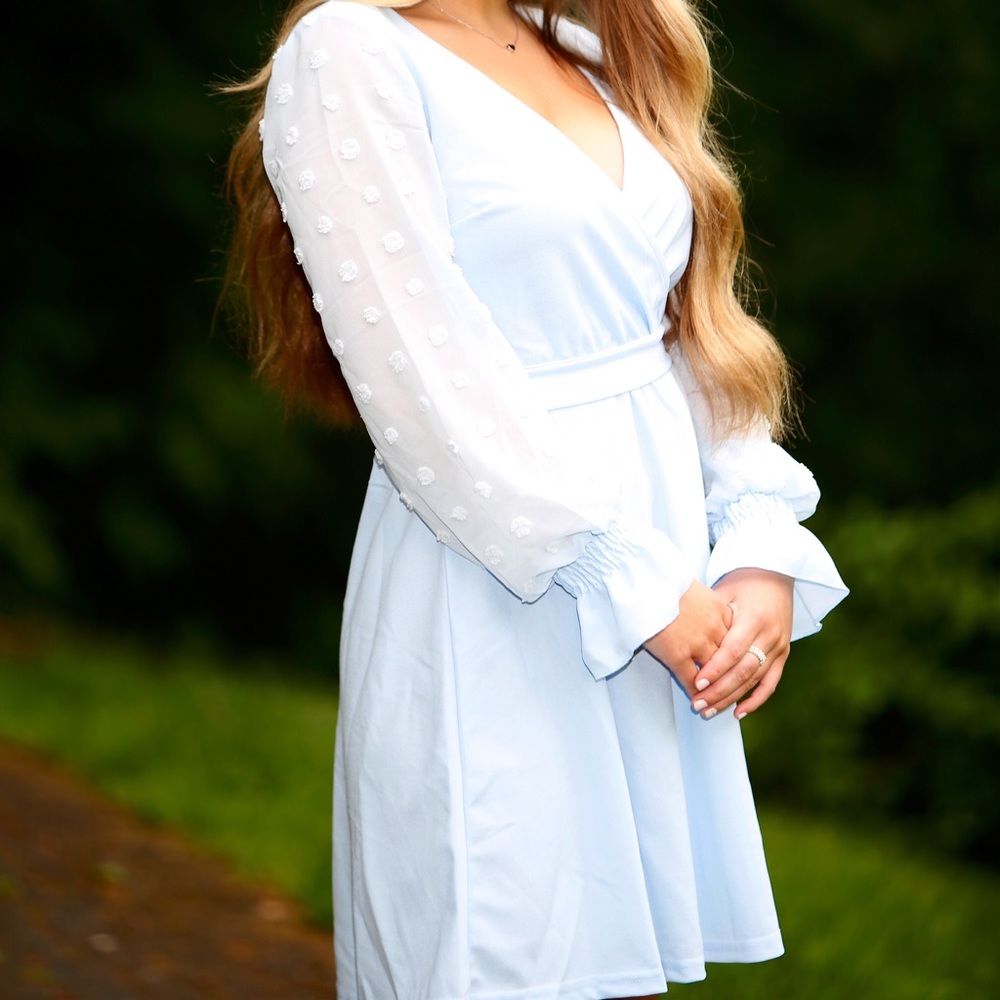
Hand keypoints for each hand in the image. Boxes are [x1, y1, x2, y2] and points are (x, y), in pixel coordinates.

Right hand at [643, 581, 732, 699]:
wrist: (642, 581)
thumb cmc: (660, 579)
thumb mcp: (691, 585)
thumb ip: (700, 600)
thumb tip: (696, 604)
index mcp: (719, 608)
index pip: (735, 638)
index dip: (737, 655)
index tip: (738, 664)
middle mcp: (714, 628)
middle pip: (731, 660)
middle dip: (730, 678)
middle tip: (731, 690)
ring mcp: (698, 643)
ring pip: (715, 674)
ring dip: (715, 691)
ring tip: (713, 702)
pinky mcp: (678, 654)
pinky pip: (691, 680)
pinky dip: (696, 693)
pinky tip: (696, 700)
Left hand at [692, 568, 793, 719]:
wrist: (775, 574)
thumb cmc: (742, 581)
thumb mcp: (724, 592)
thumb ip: (710, 616)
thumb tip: (682, 634)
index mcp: (753, 618)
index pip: (733, 650)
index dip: (715, 669)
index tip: (697, 683)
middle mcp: (769, 635)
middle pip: (743, 671)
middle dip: (719, 691)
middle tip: (698, 704)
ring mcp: (779, 646)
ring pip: (755, 680)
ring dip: (731, 698)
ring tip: (709, 711)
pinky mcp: (783, 654)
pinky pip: (771, 683)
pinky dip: (756, 700)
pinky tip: (738, 712)